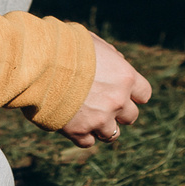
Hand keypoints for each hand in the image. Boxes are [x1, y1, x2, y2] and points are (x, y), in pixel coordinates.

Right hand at [61, 33, 151, 147]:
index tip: (122, 93)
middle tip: (102, 104)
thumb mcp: (94, 43)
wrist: (40, 63)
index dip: (132, 94)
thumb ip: (111, 56)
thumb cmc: (65, 47)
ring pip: (111, 134)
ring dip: (101, 126)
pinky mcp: (79, 131)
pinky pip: (88, 142)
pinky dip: (82, 135)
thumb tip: (118, 62)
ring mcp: (99, 119)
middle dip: (118, 112)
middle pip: (130, 117)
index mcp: (125, 77)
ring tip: (86, 116)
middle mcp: (117, 101)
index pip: (144, 94)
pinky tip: (73, 123)